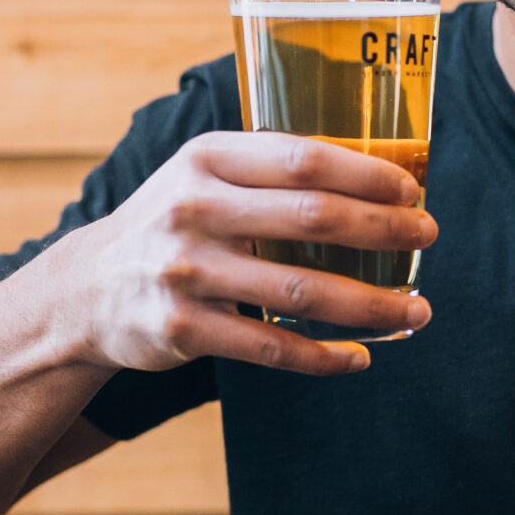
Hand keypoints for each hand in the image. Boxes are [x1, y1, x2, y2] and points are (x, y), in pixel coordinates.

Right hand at [55, 132, 436, 376]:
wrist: (86, 291)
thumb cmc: (174, 225)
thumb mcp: (203, 177)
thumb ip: (269, 171)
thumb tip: (377, 179)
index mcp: (207, 159)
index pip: (303, 158)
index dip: (367, 174)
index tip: (412, 190)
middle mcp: (193, 209)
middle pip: (312, 217)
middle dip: (384, 229)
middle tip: (428, 237)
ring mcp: (187, 272)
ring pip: (301, 291)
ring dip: (371, 304)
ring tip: (416, 309)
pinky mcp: (183, 329)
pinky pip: (271, 347)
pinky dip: (324, 356)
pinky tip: (360, 356)